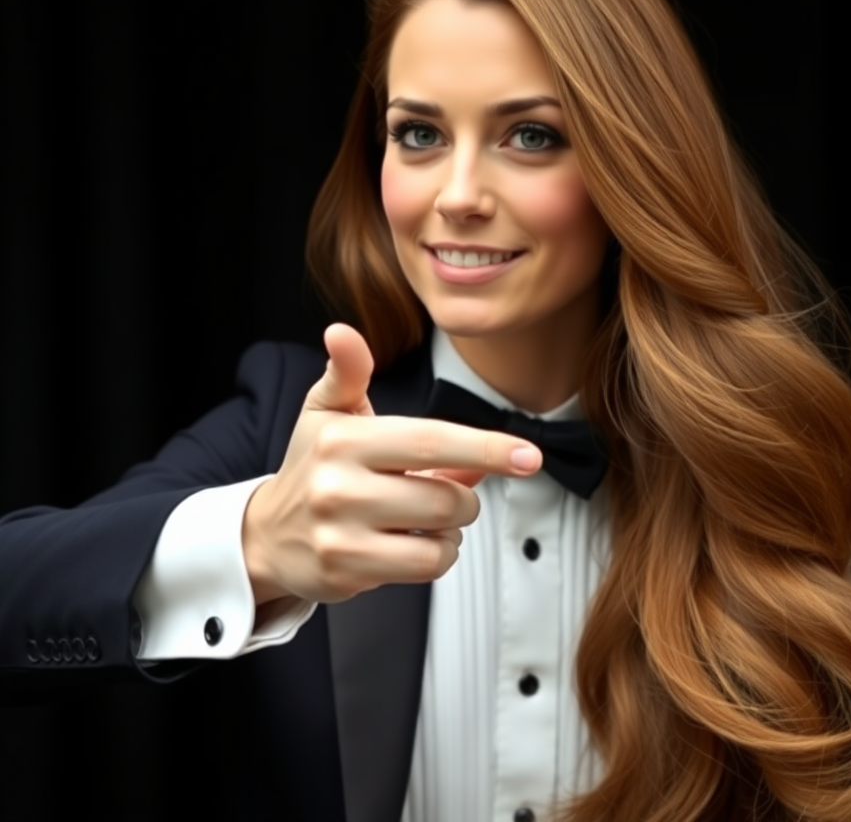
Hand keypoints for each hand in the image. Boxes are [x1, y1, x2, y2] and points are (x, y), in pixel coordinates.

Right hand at [242, 324, 541, 604]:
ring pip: (440, 535)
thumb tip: (342, 332)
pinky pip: (424, 567)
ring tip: (429, 518)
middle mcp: (339, 486)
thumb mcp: (325, 411)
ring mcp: (341, 534)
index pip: (430, 441)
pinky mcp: (346, 572)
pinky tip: (416, 542)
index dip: (485, 446)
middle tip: (446, 489)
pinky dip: (437, 554)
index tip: (528, 455)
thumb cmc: (312, 465)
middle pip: (446, 496)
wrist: (267, 534)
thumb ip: (348, 372)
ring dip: (452, 527)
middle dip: (464, 495)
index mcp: (343, 439)